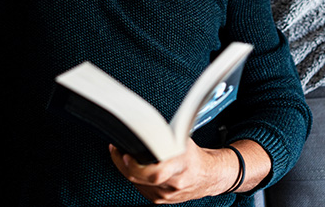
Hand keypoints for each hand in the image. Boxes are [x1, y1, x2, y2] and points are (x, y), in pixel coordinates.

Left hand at [109, 139, 237, 203]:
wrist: (208, 177)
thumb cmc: (195, 157)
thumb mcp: (183, 141)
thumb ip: (165, 137)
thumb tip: (145, 125)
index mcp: (181, 168)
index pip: (155, 173)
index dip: (137, 166)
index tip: (126, 154)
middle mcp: (173, 184)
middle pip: (140, 178)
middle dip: (123, 163)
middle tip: (116, 150)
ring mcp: (166, 195)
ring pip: (137, 183)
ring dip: (126, 169)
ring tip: (121, 154)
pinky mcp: (160, 200)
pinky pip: (140, 188)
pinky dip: (134, 177)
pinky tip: (132, 166)